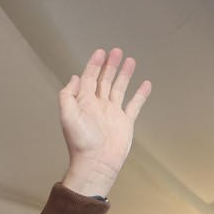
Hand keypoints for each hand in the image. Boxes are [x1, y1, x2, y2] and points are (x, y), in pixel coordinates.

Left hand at [57, 48, 152, 197]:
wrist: (97, 162)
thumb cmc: (81, 141)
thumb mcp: (68, 116)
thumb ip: (68, 96)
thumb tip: (75, 77)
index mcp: (84, 103)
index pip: (89, 78)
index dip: (94, 64)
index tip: (100, 52)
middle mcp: (98, 105)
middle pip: (105, 80)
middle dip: (110, 65)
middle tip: (116, 51)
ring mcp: (113, 113)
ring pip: (119, 88)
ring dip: (124, 74)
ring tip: (130, 60)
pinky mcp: (125, 122)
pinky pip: (134, 105)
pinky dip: (140, 94)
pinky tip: (145, 84)